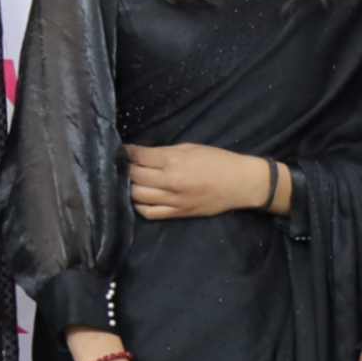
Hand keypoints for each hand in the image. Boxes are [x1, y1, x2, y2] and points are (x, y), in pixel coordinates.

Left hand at [128, 143, 273, 221]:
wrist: (240, 183)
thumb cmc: (218, 161)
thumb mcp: (191, 148)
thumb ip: (165, 152)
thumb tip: (142, 154)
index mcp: (174, 160)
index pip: (139, 156)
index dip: (126, 152)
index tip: (121, 150)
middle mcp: (170, 181)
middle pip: (134, 176)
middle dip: (126, 168)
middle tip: (123, 165)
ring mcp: (173, 199)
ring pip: (137, 195)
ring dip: (129, 186)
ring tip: (129, 181)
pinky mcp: (177, 213)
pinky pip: (149, 213)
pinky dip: (138, 205)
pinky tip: (138, 198)